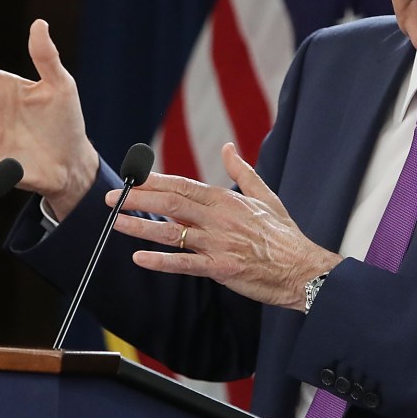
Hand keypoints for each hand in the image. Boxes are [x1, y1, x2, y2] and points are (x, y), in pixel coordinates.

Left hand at [111, 143, 341, 309]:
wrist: (303, 269)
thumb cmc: (284, 235)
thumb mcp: (265, 196)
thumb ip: (243, 172)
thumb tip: (228, 148)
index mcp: (227, 200)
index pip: (183, 185)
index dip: (154, 181)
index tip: (132, 177)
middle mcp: (219, 218)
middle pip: (170, 204)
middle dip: (138, 199)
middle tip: (112, 198)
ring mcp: (218, 243)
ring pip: (171, 232)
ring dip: (140, 227)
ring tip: (115, 222)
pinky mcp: (221, 268)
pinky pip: (185, 263)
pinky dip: (161, 261)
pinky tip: (139, 258)